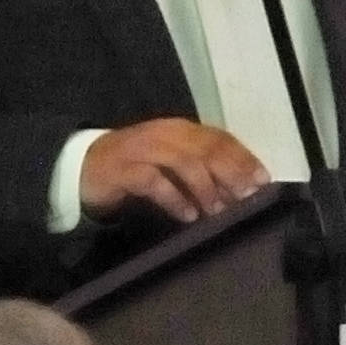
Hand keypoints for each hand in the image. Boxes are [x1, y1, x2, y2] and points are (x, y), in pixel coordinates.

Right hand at [80, 119, 271, 226]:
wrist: (82, 167)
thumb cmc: (134, 166)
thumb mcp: (170, 161)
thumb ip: (199, 168)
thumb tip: (238, 188)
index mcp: (179, 129)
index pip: (218, 137)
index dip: (242, 156)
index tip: (263, 179)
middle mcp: (163, 134)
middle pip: (204, 148)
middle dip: (230, 171)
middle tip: (247, 196)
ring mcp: (142, 150)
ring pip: (182, 162)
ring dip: (204, 187)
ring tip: (218, 210)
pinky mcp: (123, 170)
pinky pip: (153, 181)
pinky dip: (174, 198)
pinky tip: (187, 215)